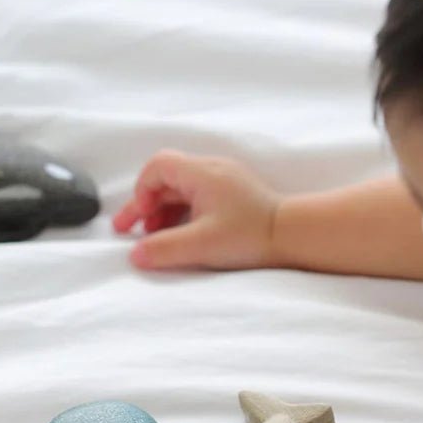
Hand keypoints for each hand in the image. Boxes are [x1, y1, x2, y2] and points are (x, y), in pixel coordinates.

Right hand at [112, 149, 279, 269]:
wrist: (293, 235)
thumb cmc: (252, 236)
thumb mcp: (201, 245)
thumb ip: (164, 249)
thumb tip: (136, 255)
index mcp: (201, 173)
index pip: (157, 167)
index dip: (141, 191)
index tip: (139, 219)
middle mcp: (211, 171)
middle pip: (165, 179)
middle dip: (145, 205)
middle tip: (129, 230)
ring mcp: (223, 182)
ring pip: (180, 190)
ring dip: (162, 211)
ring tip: (154, 236)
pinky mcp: (232, 196)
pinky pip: (196, 198)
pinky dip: (180, 214)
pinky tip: (179, 234)